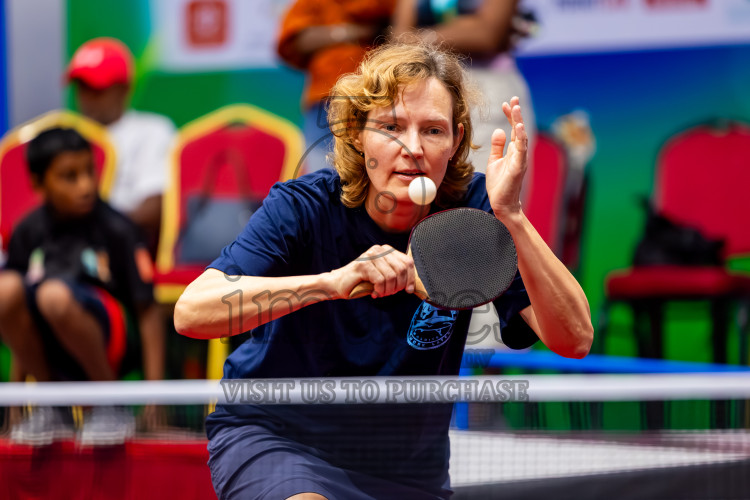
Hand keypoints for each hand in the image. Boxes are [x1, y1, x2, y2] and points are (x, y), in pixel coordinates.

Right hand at [329, 245, 415, 299]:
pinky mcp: (363, 265)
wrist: (338, 285)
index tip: (408, 290)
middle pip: (401, 269)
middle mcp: (379, 250)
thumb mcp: (383, 277)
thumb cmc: (362, 282)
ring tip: (380, 293)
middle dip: (398, 286)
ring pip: (391, 276)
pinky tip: (374, 292)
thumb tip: (412, 285)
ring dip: (387, 290)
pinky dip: (379, 290)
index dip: (410, 278)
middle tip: (388, 293)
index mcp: (386, 250)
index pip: (407, 262)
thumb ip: (396, 275)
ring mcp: (371, 256)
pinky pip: (380, 280)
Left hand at [485, 96, 528, 222]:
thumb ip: (497, 146)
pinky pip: (521, 150)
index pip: (513, 129)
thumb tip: (498, 130)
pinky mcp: (518, 167)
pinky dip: (521, 138)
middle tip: (514, 99)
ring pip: (521, 136)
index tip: (506, 103)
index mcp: (513, 151)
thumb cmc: (500, 184)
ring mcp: (520, 159)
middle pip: (519, 129)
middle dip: (516, 114)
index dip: (510, 116)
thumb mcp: (494, 161)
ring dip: (519, 122)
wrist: (502, 204)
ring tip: (516, 108)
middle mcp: (519, 153)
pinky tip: (519, 127)